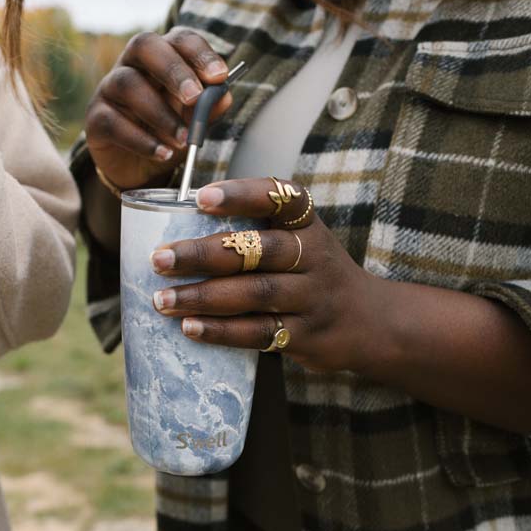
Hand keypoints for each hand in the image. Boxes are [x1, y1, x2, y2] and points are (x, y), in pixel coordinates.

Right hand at [85, 28, 232, 190]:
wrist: (140, 169)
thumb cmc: (169, 133)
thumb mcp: (194, 121)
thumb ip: (209, 108)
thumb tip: (224, 96)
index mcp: (162, 56)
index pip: (178, 38)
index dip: (199, 52)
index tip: (219, 76)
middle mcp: (132, 64)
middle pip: (144, 45)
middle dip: (173, 70)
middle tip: (194, 98)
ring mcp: (109, 89)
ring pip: (127, 84)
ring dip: (159, 112)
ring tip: (182, 140)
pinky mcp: (95, 119)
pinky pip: (113, 122)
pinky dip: (141, 140)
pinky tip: (163, 153)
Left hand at [149, 178, 385, 372]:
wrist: (370, 322)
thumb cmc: (310, 272)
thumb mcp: (298, 240)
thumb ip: (252, 230)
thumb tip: (173, 228)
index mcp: (307, 224)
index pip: (280, 198)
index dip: (241, 195)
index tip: (201, 197)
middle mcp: (314, 256)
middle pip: (259, 250)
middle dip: (204, 253)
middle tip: (160, 258)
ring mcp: (312, 297)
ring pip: (255, 294)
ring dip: (203, 296)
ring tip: (163, 299)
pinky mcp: (306, 336)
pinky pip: (260, 333)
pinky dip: (222, 331)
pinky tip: (190, 328)